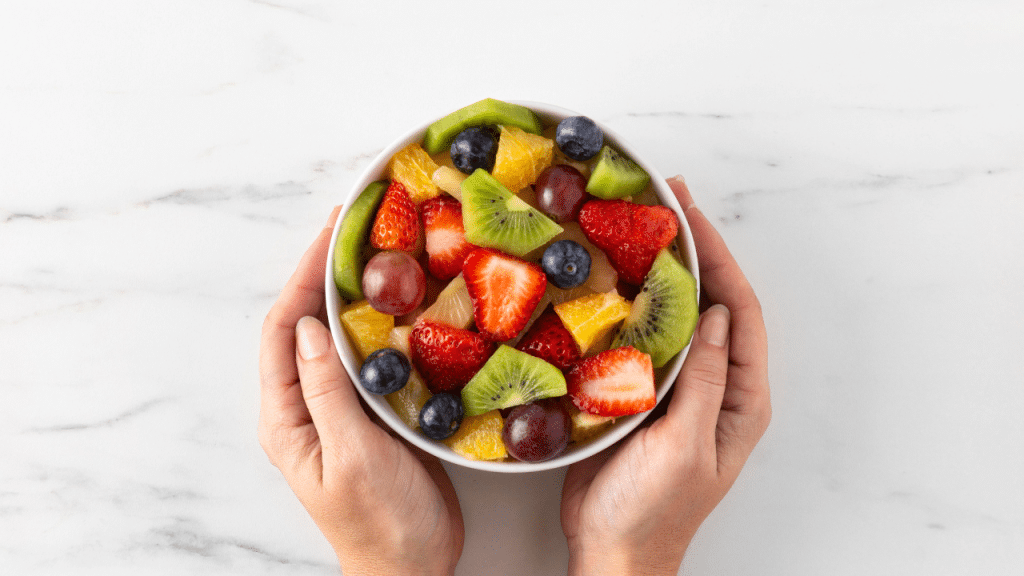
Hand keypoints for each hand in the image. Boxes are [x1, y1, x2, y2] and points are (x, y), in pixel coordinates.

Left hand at [258, 207, 463, 575]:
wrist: (411, 567)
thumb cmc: (380, 524)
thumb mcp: (353, 457)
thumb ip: (327, 393)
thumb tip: (310, 327)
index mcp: (286, 417)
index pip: (283, 331)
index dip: (302, 277)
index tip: (329, 233)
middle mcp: (304, 406)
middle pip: (304, 323)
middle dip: (323, 272)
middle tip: (353, 224)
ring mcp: (337, 408)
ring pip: (336, 335)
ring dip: (352, 291)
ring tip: (377, 249)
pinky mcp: (369, 413)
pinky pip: (368, 356)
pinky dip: (381, 323)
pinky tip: (403, 304)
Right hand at [560, 177, 771, 575]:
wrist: (613, 552)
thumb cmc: (654, 512)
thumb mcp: (685, 447)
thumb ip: (705, 383)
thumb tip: (718, 314)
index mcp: (741, 398)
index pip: (740, 311)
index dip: (718, 257)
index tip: (690, 213)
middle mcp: (715, 385)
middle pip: (712, 302)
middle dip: (693, 249)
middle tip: (665, 199)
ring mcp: (678, 387)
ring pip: (675, 313)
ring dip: (660, 269)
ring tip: (637, 223)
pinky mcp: (642, 392)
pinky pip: (642, 336)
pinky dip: (630, 302)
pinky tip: (608, 278)